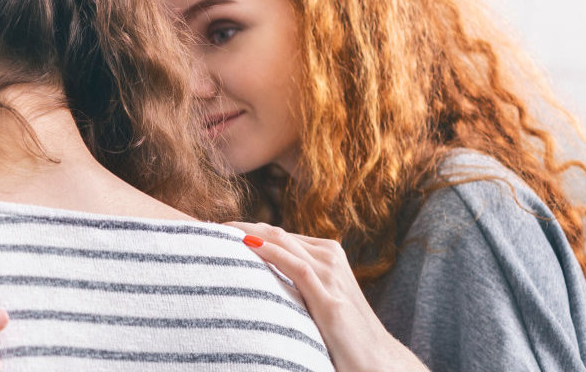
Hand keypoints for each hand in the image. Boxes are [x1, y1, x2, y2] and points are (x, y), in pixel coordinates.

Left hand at [229, 222, 427, 371]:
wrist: (376, 359)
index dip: (248, 230)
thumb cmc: (343, 332)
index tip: (218, 231)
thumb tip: (259, 276)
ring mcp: (332, 275)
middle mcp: (330, 257)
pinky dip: (268, 253)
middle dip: (242, 227)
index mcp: (327, 254)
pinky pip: (295, 266)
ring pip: (283, 243)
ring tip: (218, 232)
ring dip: (248, 234)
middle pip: (277, 233)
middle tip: (210, 227)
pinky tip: (246, 246)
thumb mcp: (317, 298)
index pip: (280, 235)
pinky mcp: (329, 298)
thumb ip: (295, 282)